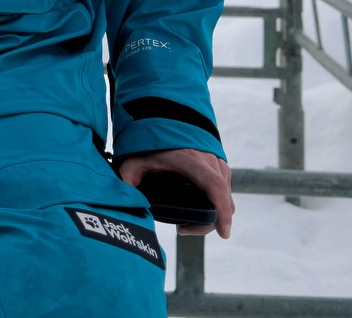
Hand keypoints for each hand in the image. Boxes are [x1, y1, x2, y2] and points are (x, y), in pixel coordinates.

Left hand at [117, 147, 233, 238]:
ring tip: (186, 222)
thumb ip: (128, 178)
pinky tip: (198, 210)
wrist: (164, 119)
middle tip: (182, 229)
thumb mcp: (134, 160)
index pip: (214, 186)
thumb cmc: (150, 143)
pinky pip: (224, 188)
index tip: (224, 233)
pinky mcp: (218, 165)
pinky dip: (216, 202)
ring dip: (213, 213)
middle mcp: (209, 159)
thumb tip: (125, 200)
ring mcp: (216, 161)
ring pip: (225, 195)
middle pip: (222, 198)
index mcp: (191, 159)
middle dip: (209, 222)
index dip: (222, 211)